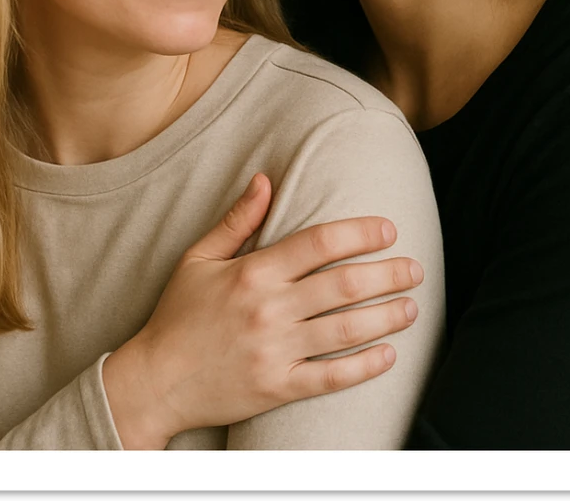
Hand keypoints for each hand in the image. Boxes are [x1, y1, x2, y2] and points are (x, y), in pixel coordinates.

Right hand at [101, 172, 423, 448]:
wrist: (154, 381)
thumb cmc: (177, 315)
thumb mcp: (198, 258)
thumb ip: (236, 220)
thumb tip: (266, 179)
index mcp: (253, 272)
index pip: (320, 243)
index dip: (360, 233)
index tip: (388, 229)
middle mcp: (269, 310)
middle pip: (344, 285)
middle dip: (388, 274)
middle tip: (415, 268)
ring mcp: (275, 351)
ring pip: (346, 330)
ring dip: (386, 317)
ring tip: (411, 307)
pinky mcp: (278, 389)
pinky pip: (331, 377)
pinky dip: (364, 367)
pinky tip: (389, 355)